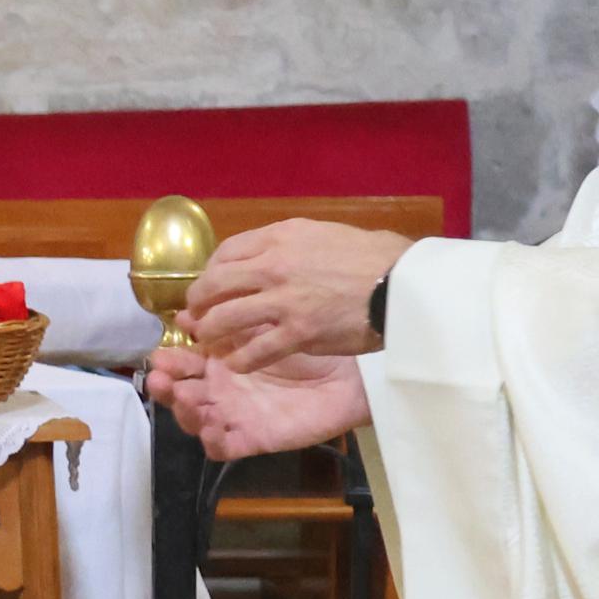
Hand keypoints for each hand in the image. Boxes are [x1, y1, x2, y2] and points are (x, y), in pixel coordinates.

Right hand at [148, 344, 370, 459]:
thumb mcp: (264, 329)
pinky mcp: (253, 438)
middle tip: (159, 378)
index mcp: (217, 363)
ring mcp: (233, 416)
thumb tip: (188, 313)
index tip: (160, 354)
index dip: (166, 362)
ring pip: (194, 420)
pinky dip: (213, 442)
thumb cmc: (305, 349)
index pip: (180, 366)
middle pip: (179, 394)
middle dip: (164, 387)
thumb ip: (229, 323)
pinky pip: (223, 448)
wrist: (347, 375)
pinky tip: (212, 430)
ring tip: (185, 398)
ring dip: (183, 412)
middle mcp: (219, 391)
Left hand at [183, 220, 409, 370]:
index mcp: (280, 238)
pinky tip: (237, 364)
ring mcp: (284, 301)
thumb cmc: (371, 256)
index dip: (210, 272)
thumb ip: (288, 245)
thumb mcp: (323, 234)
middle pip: (213, 285)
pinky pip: (254, 351)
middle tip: (196, 316)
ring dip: (210, 333)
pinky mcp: (298, 333)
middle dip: (197, 303)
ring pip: (223, 319)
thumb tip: (263, 257)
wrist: (401, 284)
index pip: (225, 253)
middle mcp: (274, 266)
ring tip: (209, 342)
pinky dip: (240, 360)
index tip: (211, 286)